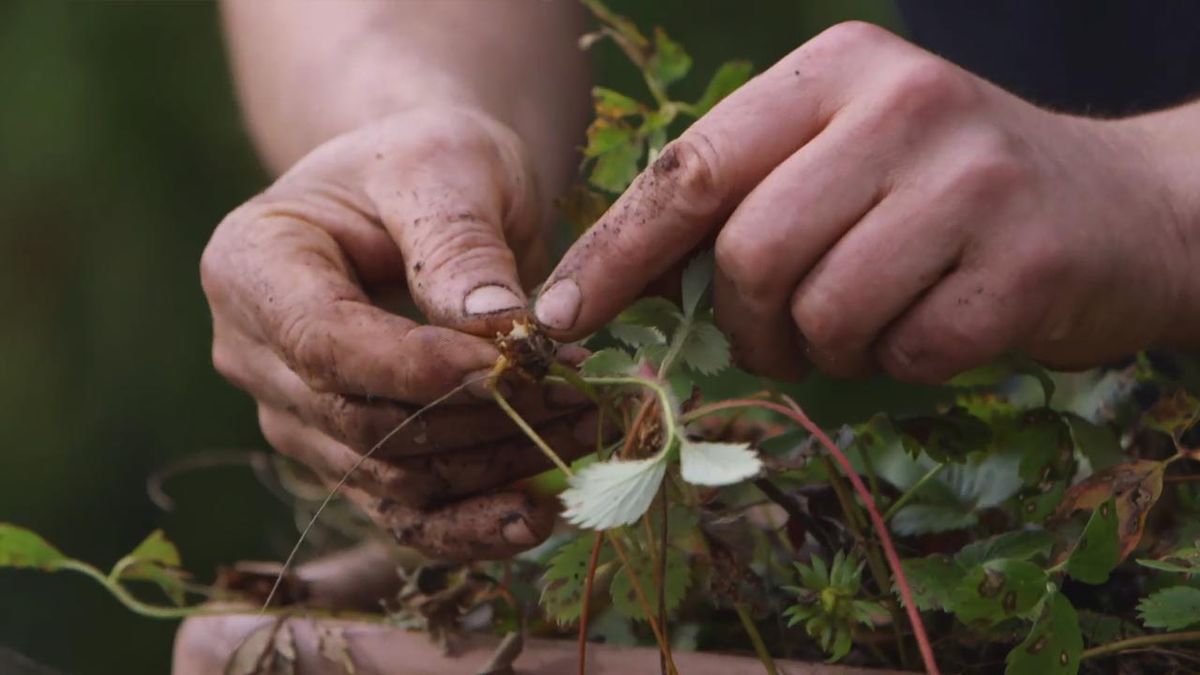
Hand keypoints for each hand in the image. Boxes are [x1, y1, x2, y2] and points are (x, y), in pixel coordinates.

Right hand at [201, 107, 594, 559]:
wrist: (418, 198)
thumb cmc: (425, 163)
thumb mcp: (447, 165)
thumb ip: (458, 241)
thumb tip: (498, 331)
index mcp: (251, 268)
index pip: (326, 343)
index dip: (420, 369)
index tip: (515, 365)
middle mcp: (253, 355)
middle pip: (359, 422)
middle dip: (478, 420)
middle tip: (580, 398)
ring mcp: (294, 416)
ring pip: (389, 478)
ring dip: (492, 468)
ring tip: (582, 433)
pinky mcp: (344, 458)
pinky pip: (401, 516)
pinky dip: (469, 525)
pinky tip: (535, 516)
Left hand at [534, 22, 1192, 382]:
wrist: (1120, 208)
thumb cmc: (944, 192)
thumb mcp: (837, 164)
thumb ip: (735, 209)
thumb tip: (608, 289)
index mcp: (835, 71)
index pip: (693, 168)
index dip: (617, 253)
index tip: (563, 316)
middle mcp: (903, 104)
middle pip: (752, 253)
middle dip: (746, 324)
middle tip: (776, 338)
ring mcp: (972, 180)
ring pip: (824, 310)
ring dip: (826, 347)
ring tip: (864, 324)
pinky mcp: (1024, 262)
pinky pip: (905, 351)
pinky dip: (900, 361)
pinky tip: (934, 324)